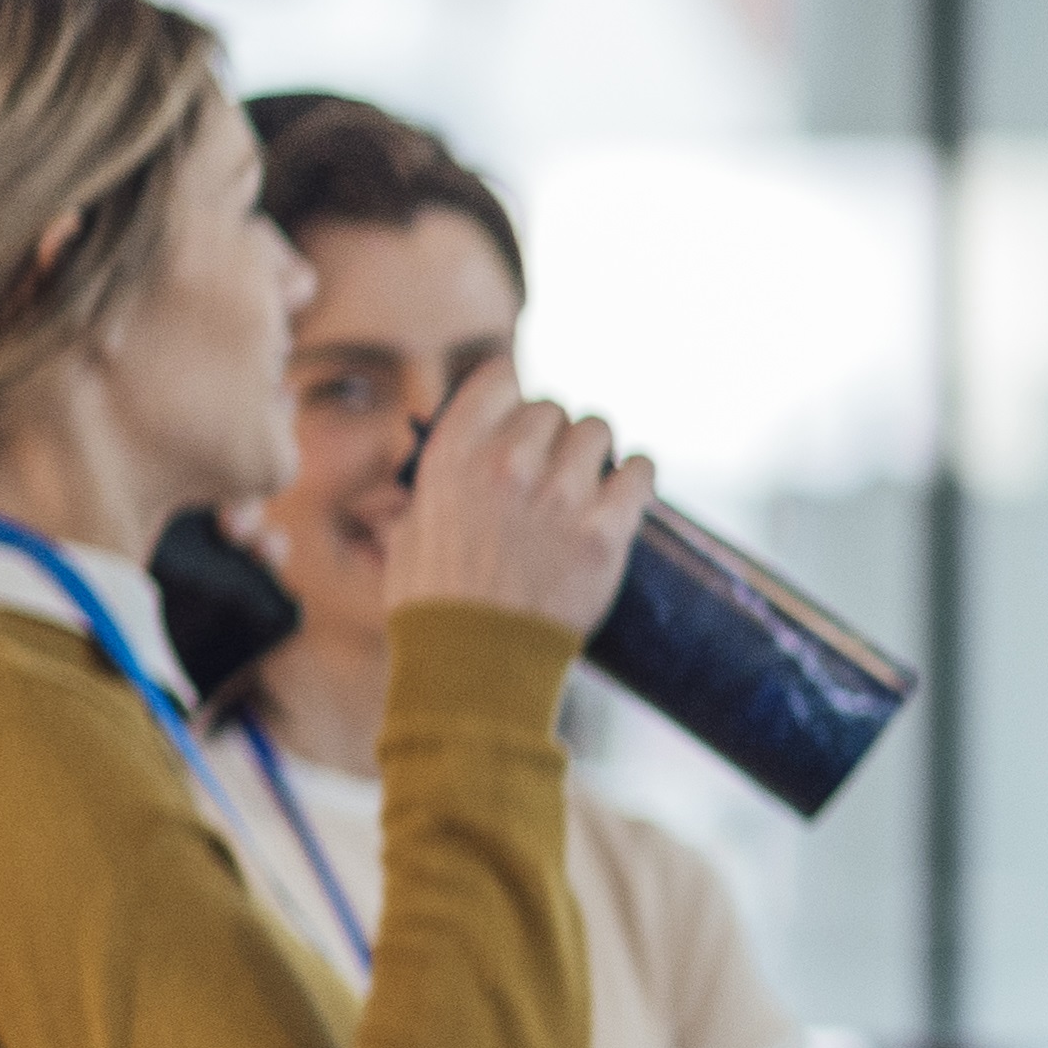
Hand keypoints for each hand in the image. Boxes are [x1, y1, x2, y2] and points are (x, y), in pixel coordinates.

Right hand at [384, 364, 652, 636]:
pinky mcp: (604, 532)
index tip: (520, 416)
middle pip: (552, 409)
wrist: (474, 669)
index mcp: (452, 455)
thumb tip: (433, 476)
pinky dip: (637, 477)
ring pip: (598, 432)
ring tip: (588, 483)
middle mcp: (506, 463)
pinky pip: (640, 472)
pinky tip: (629, 489)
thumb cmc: (434, 607)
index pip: (500, 377)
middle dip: (553, 436)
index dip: (514, 395)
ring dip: (595, 454)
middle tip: (552, 469)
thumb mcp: (407, 535)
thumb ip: (427, 490)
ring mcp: (559, 496)